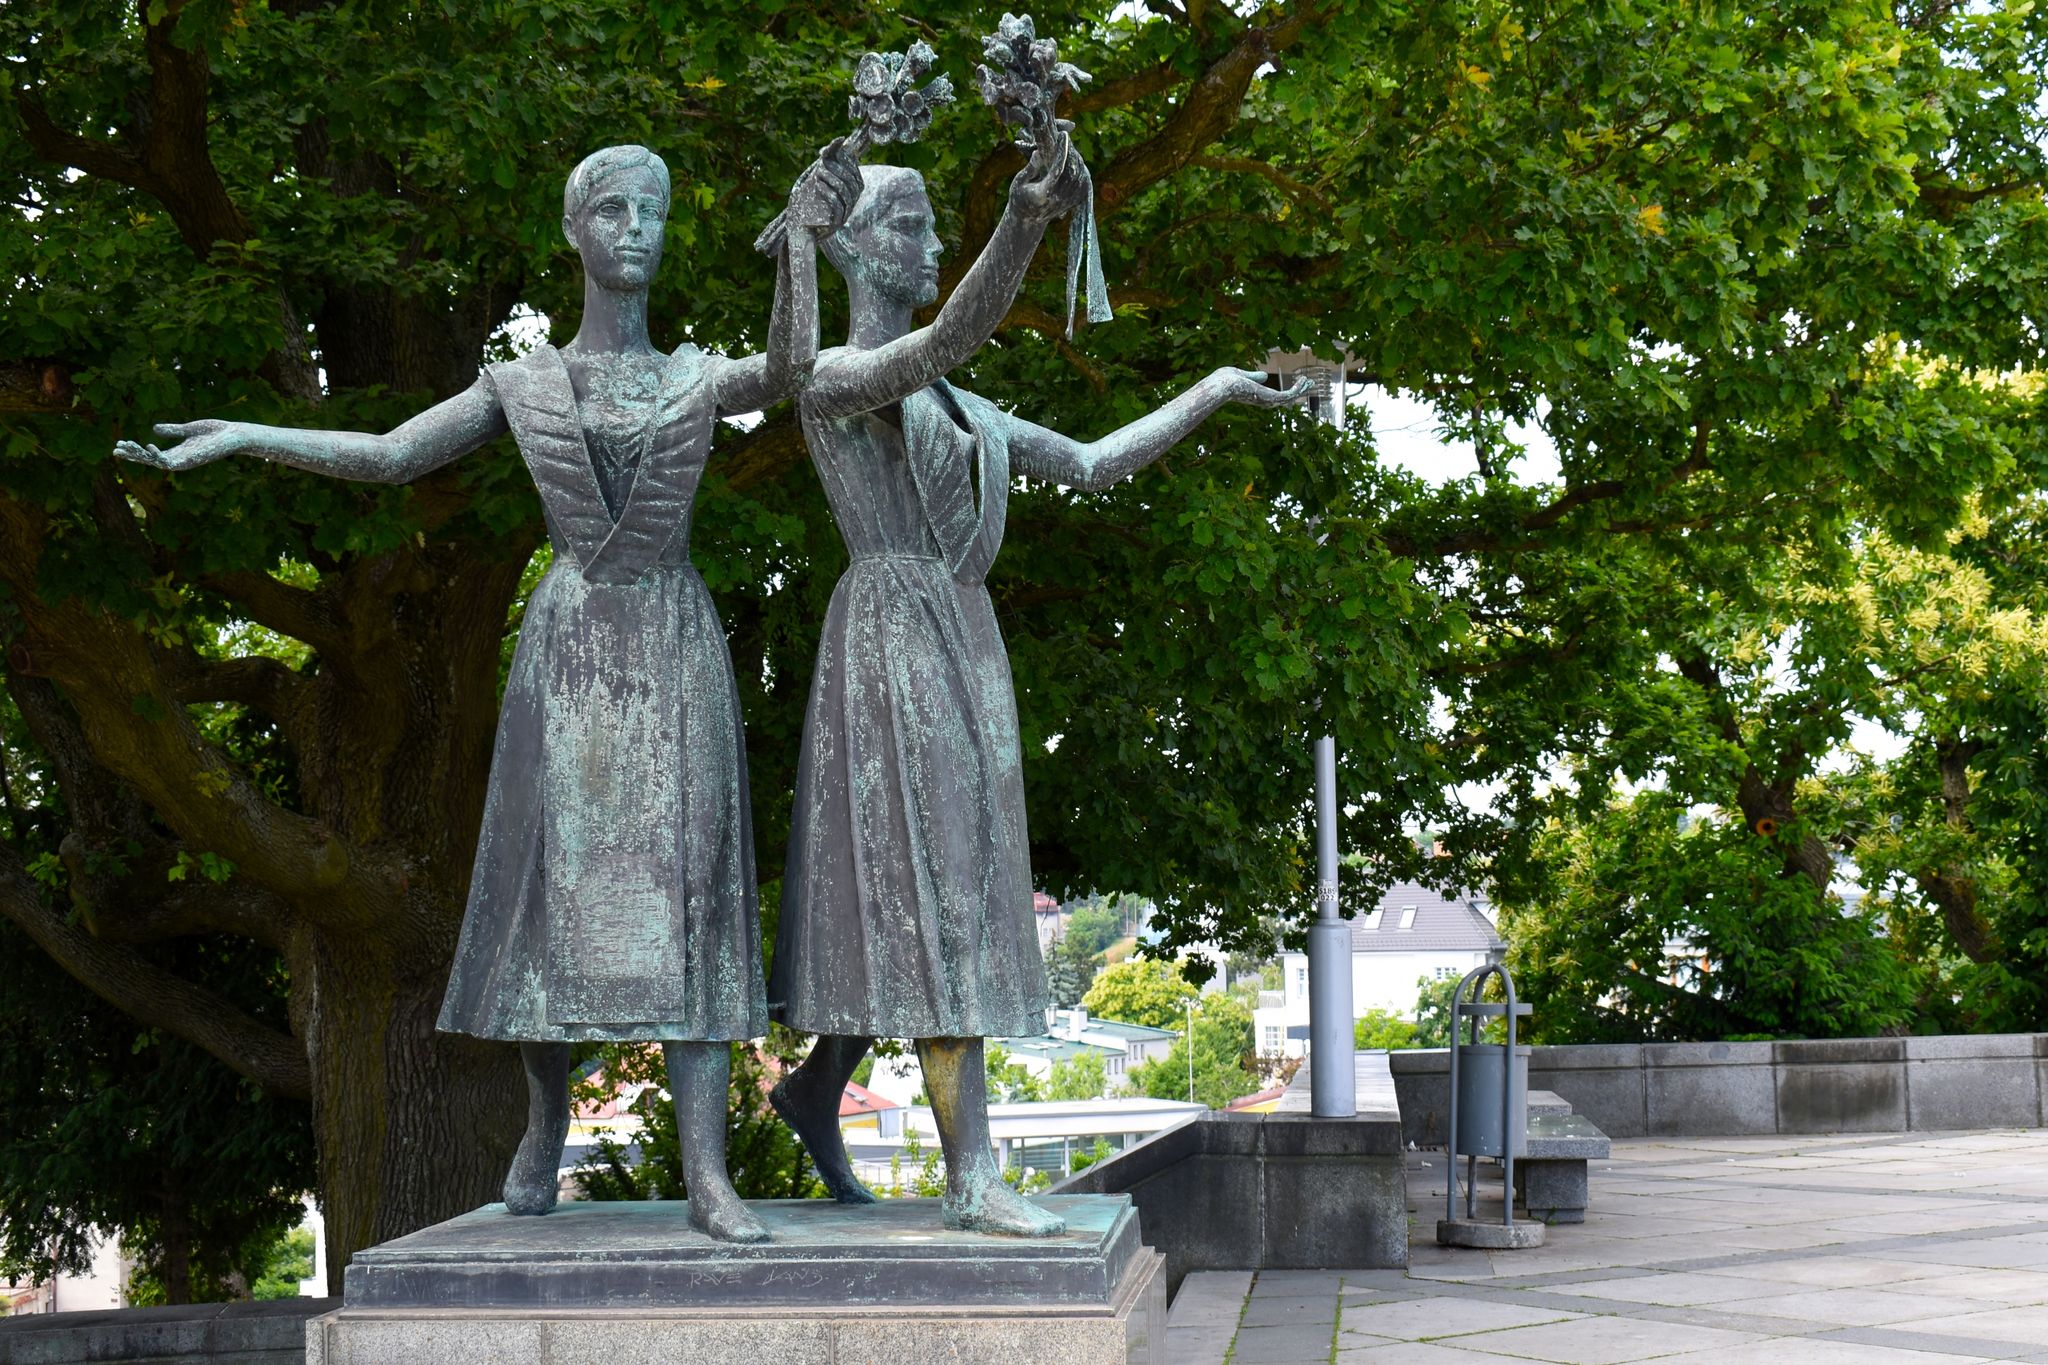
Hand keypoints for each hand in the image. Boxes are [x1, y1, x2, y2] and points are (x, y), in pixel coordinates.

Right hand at [113, 420, 244, 471]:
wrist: (235, 435)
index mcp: (177, 452)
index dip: (135, 451)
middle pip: (150, 460)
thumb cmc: (216, 432)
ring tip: (125, 447)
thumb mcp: (189, 429)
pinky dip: (158, 455)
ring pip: (156, 462)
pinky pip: (171, 461)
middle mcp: (179, 459)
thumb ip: (172, 430)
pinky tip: (148, 446)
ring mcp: (184, 461)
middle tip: (115, 449)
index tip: (119, 444)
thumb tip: (154, 428)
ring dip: (140, 455)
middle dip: (133, 455)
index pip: (151, 454)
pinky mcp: (191, 460)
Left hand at [787, 137, 863, 233]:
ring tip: (818, 171)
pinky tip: (818, 184)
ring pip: (845, 194)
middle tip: (822, 162)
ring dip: (832, 179)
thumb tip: (839, 141)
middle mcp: (850, 205)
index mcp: (850, 194)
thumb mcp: (816, 178)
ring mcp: (843, 215)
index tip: (832, 152)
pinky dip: (828, 193)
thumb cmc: (807, 200)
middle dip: (838, 169)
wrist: (797, 226)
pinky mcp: (834, 225)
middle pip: (852, 184)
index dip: (846, 161)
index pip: (855, 175)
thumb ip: (827, 162)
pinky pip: (836, 207)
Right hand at [1009, 122, 1088, 224]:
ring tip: (1069, 146)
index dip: (1062, 151)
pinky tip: (1073, 158)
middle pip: (1072, 170)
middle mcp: (1058, 199)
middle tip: (1066, 137)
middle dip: (1071, 151)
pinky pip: (1083, 182)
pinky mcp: (1073, 202)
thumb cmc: (1020, 197)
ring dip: (1076, 158)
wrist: (1028, 219)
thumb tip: (1039, 152)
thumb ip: (1031, 167)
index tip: (1063, 135)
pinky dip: (1080, 168)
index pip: (1057, 169)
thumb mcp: (1019, 182)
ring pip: (1080, 175)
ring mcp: (1067, 202)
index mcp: (1043, 193)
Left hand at [1216, 368, 1315, 408]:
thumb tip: (1263, 376)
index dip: (1285, 391)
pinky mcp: (1270, 398)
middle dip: (1297, 391)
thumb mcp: (1242, 376)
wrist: (1221, 385)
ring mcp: (1267, 401)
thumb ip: (1253, 377)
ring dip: (1301, 389)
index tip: (1294, 385)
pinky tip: (1304, 379)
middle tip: (1308, 383)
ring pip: (1289, 398)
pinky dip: (1298, 388)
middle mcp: (1263, 401)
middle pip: (1285, 399)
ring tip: (1310, 381)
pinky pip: (1289, 395)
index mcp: (1256, 396)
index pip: (1274, 397)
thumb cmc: (1226, 381)